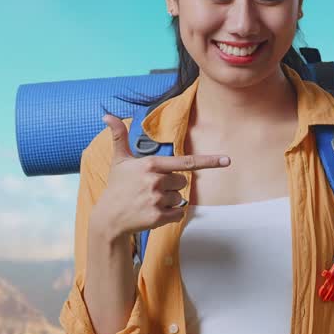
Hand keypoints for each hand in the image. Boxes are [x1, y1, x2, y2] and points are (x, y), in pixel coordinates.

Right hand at [91, 115, 230, 240]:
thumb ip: (119, 136)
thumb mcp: (119, 160)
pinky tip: (153, 212)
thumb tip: (107, 115)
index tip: (226, 160)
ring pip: (180, 199)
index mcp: (150, 164)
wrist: (109, 218)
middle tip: (152, 189)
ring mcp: (156, 200)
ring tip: (149, 202)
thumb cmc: (117, 187)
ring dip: (169, 201)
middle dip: (172, 186)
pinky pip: (178, 214)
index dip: (208, 161)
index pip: (186, 162)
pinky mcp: (158, 217)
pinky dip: (170, 215)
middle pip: (183, 182)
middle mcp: (155, 181)